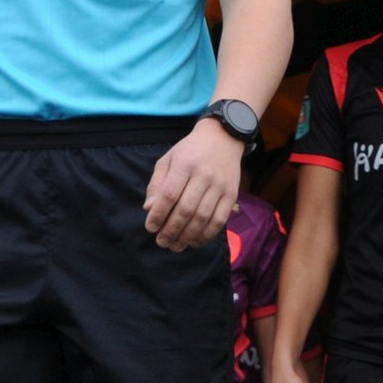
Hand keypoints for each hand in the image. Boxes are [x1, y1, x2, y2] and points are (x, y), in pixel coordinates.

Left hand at [144, 119, 243, 250]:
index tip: (150, 228)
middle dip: (171, 230)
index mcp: (185, 164)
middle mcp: (204, 175)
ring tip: (176, 245)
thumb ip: (157, 184)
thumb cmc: (190, 150)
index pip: (169, 194)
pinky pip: (220, 219)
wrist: (223, 137)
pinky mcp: (232, 194)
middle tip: (161, 242)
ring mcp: (220, 185)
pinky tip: (195, 241)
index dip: (158, 214)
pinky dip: (207, 234)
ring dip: (187, 236)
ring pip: (203, 217)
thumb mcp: (168, 159)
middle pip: (186, 209)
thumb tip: (149, 209)